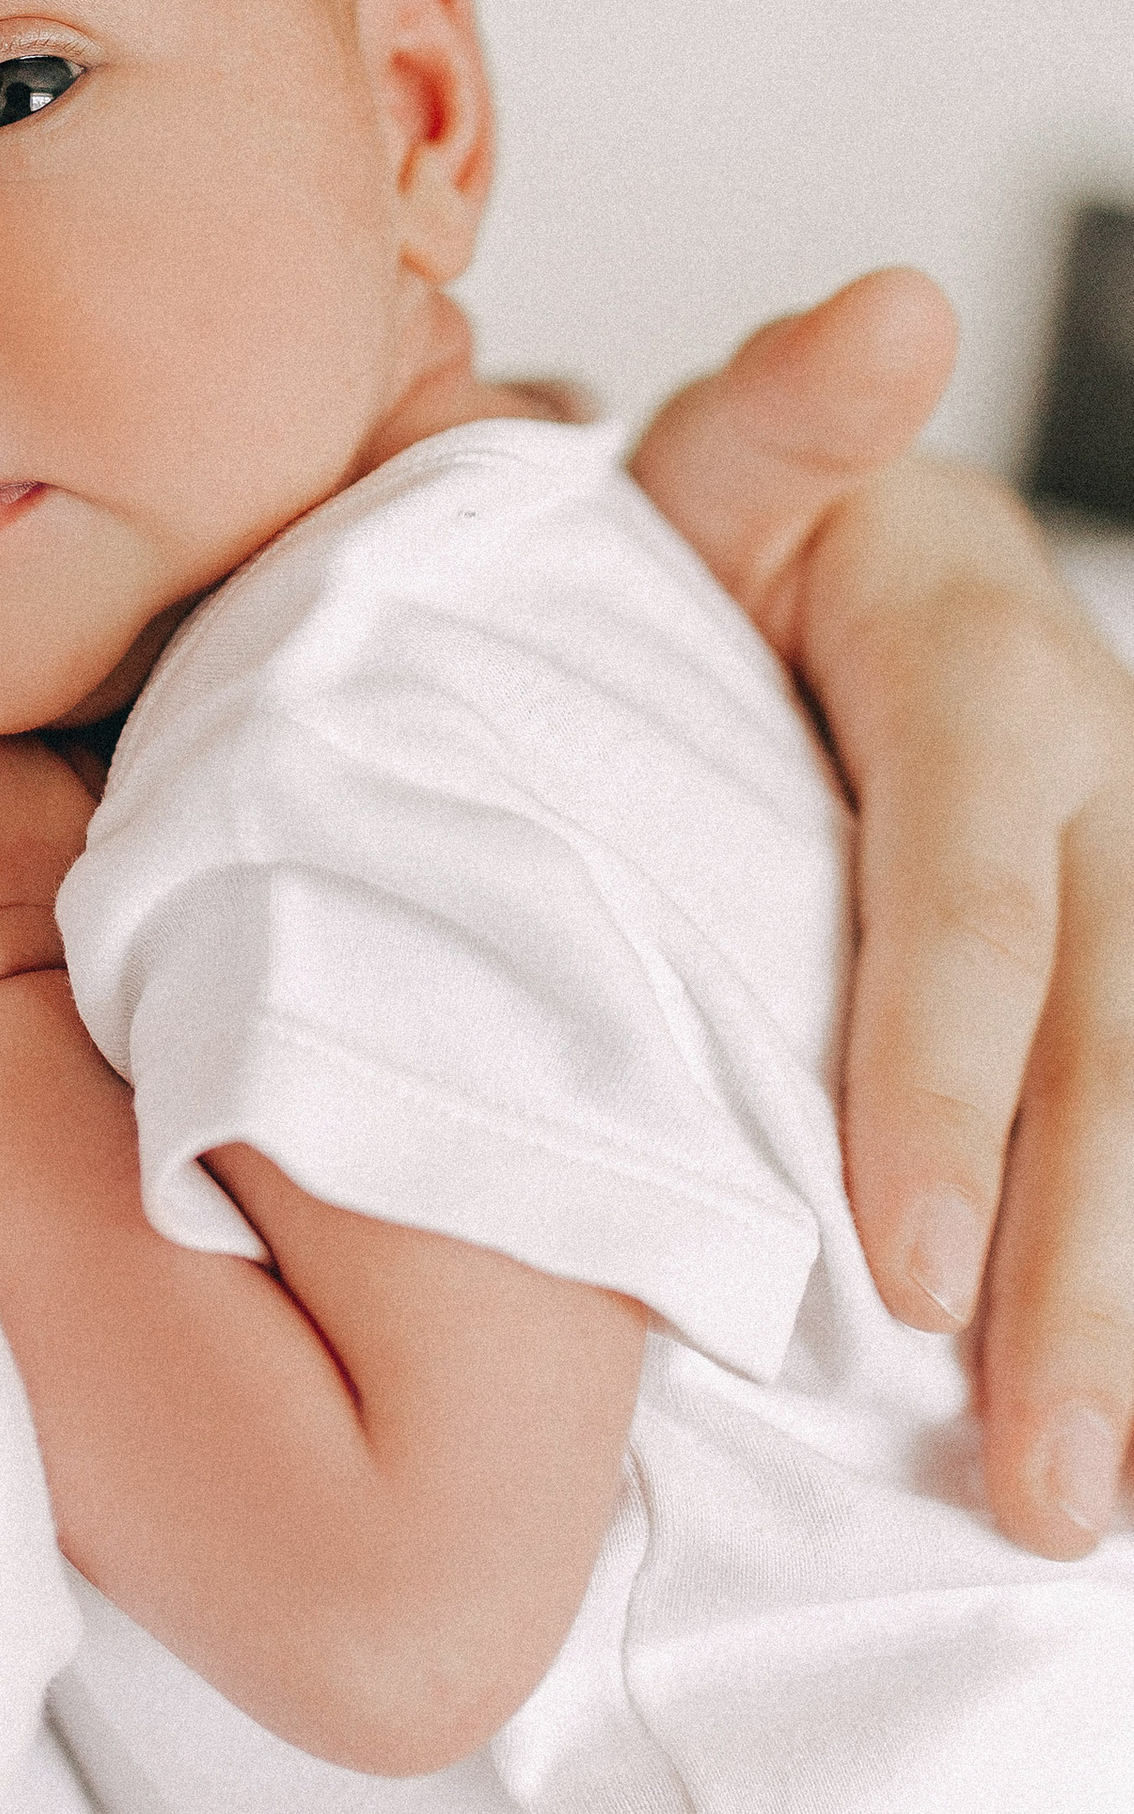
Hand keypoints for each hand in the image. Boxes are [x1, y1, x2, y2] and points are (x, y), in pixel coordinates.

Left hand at [632, 268, 1133, 1554]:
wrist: (816, 575)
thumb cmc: (719, 551)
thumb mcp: (726, 472)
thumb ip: (783, 419)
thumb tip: (895, 304)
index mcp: (981, 655)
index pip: (972, 885)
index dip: (943, 1068)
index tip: (892, 1261)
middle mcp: (1104, 775)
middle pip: (1119, 1041)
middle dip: (1081, 1270)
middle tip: (1033, 1475)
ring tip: (1084, 1510)